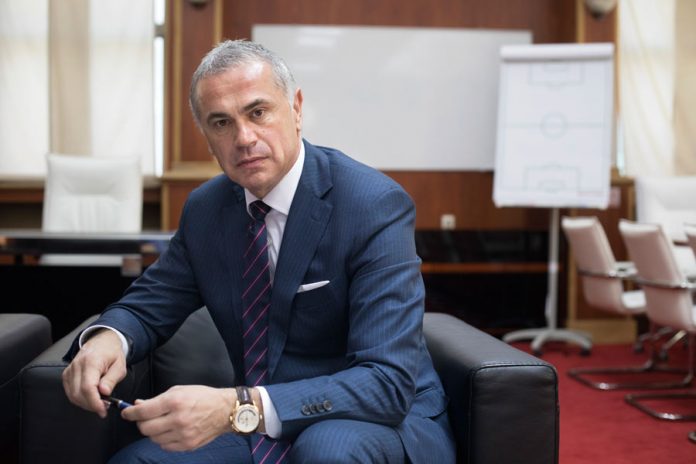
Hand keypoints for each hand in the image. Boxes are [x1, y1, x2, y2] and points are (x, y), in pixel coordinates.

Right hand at [62, 329, 126, 417]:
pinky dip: (80, 399)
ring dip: (85, 404)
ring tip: (99, 403)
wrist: (102, 342)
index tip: (103, 411)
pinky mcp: (66, 375)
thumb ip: (112, 379)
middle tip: (104, 408)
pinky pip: (70, 392)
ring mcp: (70, 370)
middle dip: (91, 405)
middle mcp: (77, 366)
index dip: (94, 402)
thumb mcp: (119, 365)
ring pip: (72, 395)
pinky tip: (91, 398)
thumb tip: (104, 392)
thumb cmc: (112, 353)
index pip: (88, 387)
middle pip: (78, 394)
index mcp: (91, 361)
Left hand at [121, 385, 235, 451]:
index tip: (126, 413)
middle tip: (145, 418)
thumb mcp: (180, 390)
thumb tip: (138, 405)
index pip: (143, 411)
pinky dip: (163, 439)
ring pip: (153, 438)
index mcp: (175, 401)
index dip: (130, 413)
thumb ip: (157, 399)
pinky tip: (170, 431)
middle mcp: (178, 419)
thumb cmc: (203, 397)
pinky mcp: (187, 445)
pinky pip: (165, 446)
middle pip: (145, 428)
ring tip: (161, 423)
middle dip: (141, 423)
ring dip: (153, 431)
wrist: (225, 410)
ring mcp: (183, 434)